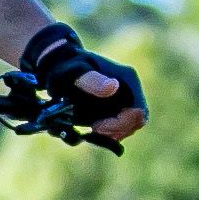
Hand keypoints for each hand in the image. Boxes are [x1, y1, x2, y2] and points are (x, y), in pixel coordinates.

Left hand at [21, 21, 147, 141]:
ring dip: (111, 132)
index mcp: (127, 79)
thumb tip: (112, 87)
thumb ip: (91, 80)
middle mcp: (131, 90)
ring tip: (91, 128)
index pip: (138, 112)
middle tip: (93, 131)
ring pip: (128, 127)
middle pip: (135, 122)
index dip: (120, 124)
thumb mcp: (74, 73)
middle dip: (116, 131)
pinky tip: (91, 128)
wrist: (60, 67)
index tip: (97, 128)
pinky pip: (118, 127)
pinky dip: (107, 132)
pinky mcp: (116, 109)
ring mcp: (125, 100)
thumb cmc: (67, 68)